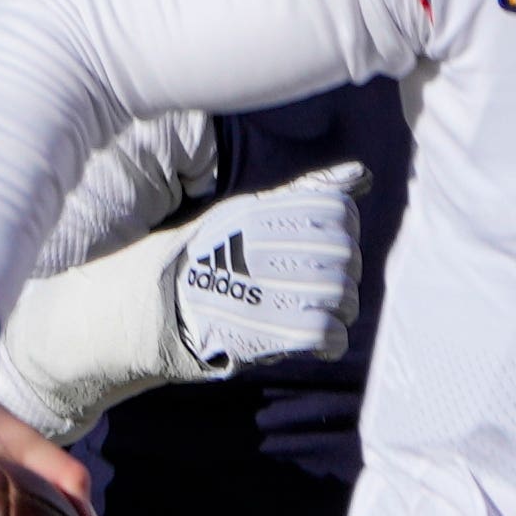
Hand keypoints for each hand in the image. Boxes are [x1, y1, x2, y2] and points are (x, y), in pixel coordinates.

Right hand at [171, 161, 369, 374]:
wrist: (154, 309)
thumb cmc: (211, 257)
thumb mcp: (247, 212)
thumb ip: (305, 193)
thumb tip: (361, 174)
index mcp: (257, 213)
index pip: (336, 209)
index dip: (346, 228)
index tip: (329, 244)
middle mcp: (260, 247)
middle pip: (344, 254)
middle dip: (347, 272)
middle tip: (328, 283)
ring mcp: (261, 290)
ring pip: (340, 293)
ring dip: (342, 307)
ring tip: (322, 312)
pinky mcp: (262, 333)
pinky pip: (326, 333)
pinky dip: (332, 341)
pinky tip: (320, 341)